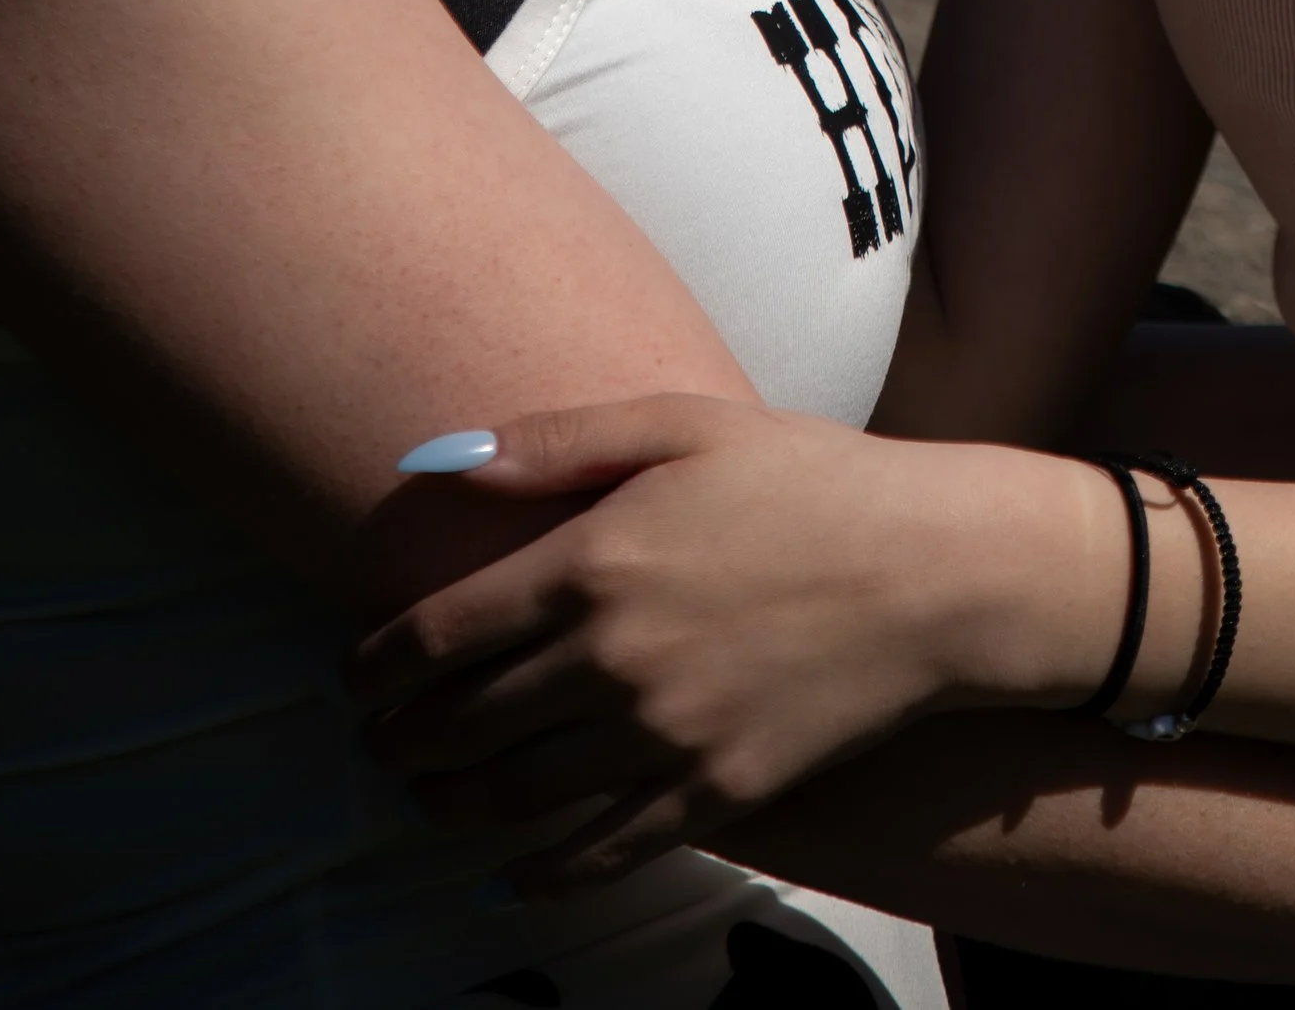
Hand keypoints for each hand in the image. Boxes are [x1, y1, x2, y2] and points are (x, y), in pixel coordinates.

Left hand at [351, 397, 1113, 886]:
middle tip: (380, 743)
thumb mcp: (686, 423)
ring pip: (510, 798)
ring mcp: (661, 739)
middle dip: (400, 741)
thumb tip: (435, 458)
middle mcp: (611, 660)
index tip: (354, 676)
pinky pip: (594, 856)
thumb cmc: (813, 478)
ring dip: (449, 805)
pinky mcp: (713, 796)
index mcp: (595, 562)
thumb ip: (557, 442)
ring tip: (430, 796)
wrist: (940, 571)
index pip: (437, 636)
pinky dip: (536, 872)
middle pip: (458, 727)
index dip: (376, 665)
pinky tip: (511, 869)